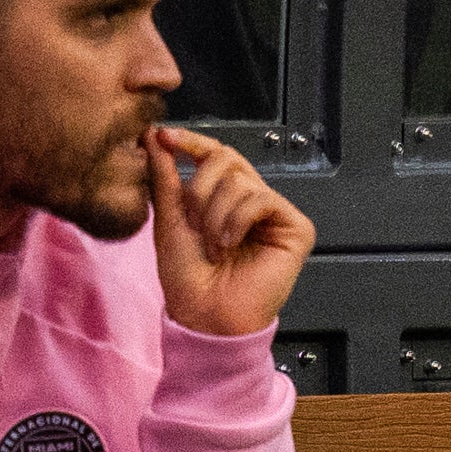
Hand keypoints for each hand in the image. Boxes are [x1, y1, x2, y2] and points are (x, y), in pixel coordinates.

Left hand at [147, 128, 314, 338]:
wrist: (205, 315)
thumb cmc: (188, 279)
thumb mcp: (169, 219)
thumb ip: (165, 176)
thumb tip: (155, 136)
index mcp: (224, 199)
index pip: (214, 155)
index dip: (191, 142)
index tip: (164, 136)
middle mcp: (252, 202)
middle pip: (227, 158)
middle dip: (199, 190)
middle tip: (194, 224)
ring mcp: (275, 214)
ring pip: (241, 180)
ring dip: (215, 214)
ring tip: (215, 245)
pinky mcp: (296, 227)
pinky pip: (261, 198)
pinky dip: (237, 220)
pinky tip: (232, 245)